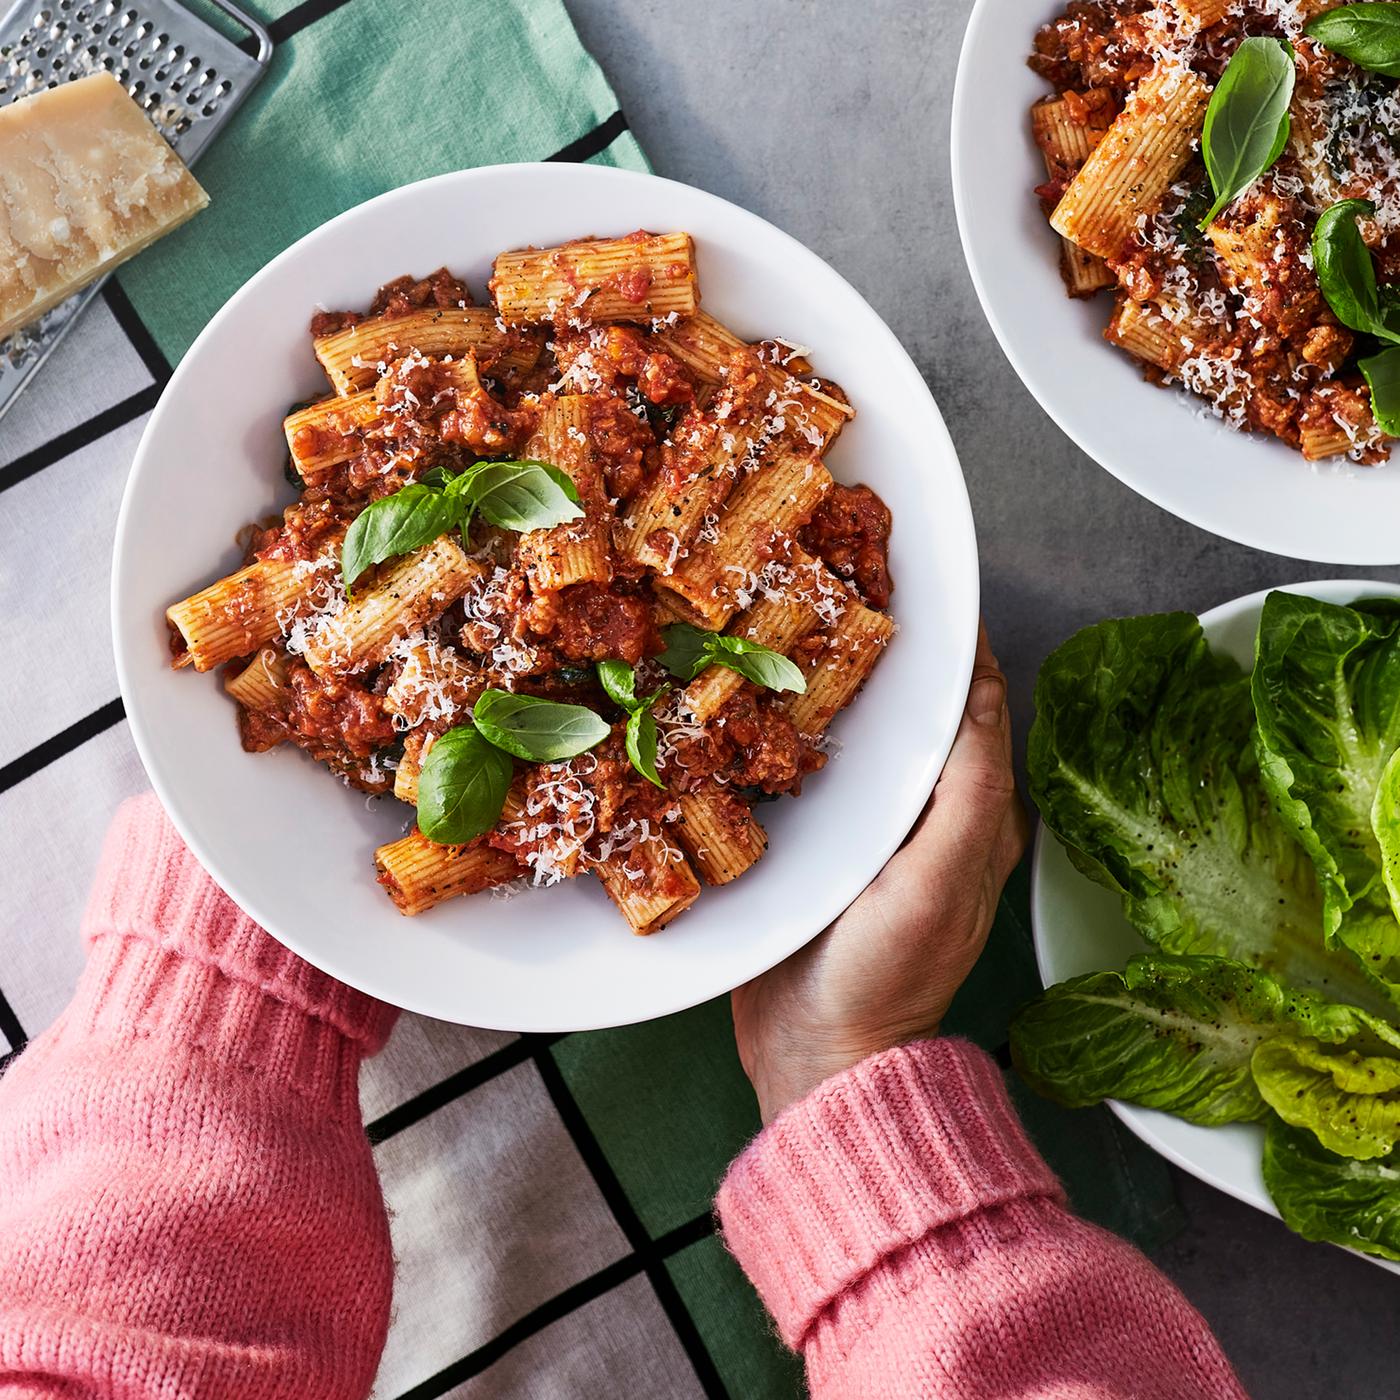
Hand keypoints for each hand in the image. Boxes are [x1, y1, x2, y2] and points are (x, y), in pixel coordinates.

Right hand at [732, 623, 1028, 1122]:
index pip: (976, 704)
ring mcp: (870, 828)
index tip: (921, 586)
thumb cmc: (887, 976)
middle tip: (845, 590)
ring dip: (838, 682)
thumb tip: (978, 693)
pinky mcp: (818, 844)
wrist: (816, 1054)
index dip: (957, 642)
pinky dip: (799, 728)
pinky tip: (764, 701)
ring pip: (863, 733)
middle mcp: (927, 812)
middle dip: (891, 650)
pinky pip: (816, 769)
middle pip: (915, 709)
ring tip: (800, 624)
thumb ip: (969, 793)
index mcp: (976, 814)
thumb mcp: (941, 883)